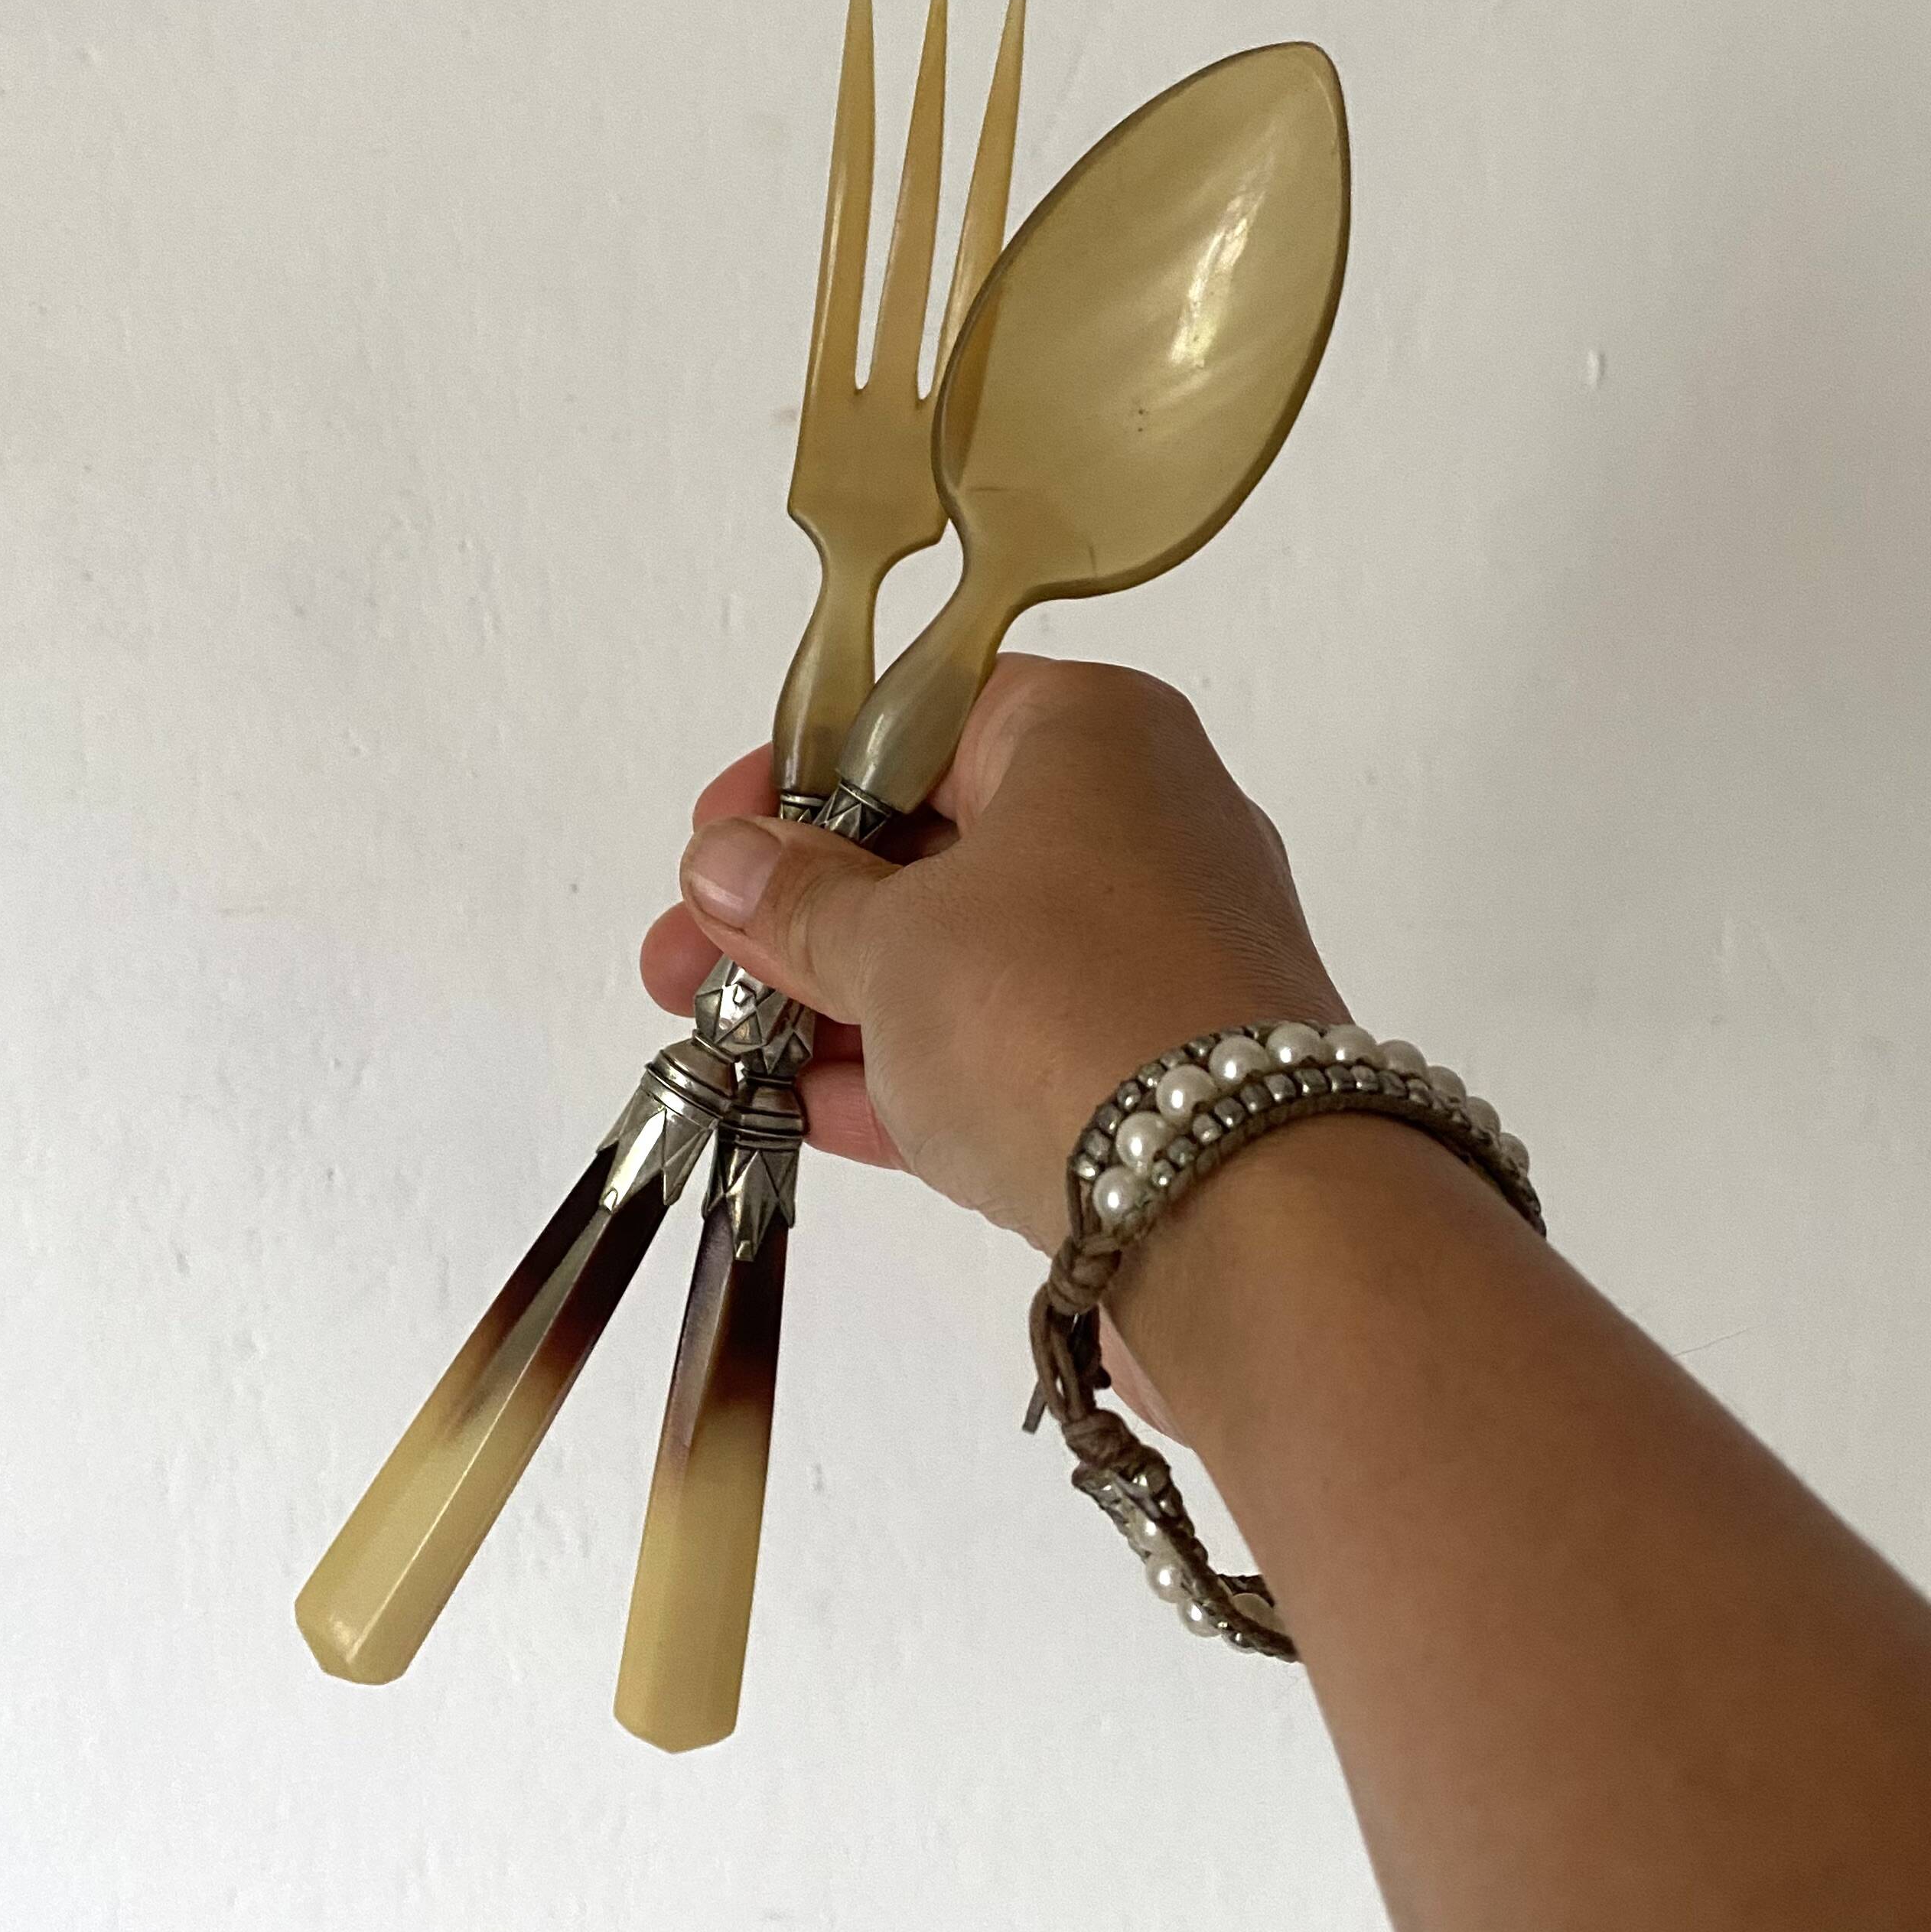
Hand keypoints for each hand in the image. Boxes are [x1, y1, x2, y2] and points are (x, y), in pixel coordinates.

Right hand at [639, 654, 1346, 1255]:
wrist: (1243, 1212)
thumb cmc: (1066, 1013)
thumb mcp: (894, 941)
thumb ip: (800, 901)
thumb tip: (730, 861)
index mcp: (1092, 735)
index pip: (920, 719)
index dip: (799, 778)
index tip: (716, 839)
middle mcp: (1142, 826)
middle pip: (937, 845)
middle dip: (799, 910)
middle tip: (687, 959)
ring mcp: (1157, 957)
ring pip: (970, 958)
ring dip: (841, 1002)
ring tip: (719, 1043)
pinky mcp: (1160, 1073)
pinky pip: (1013, 1050)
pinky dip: (915, 1074)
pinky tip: (808, 1111)